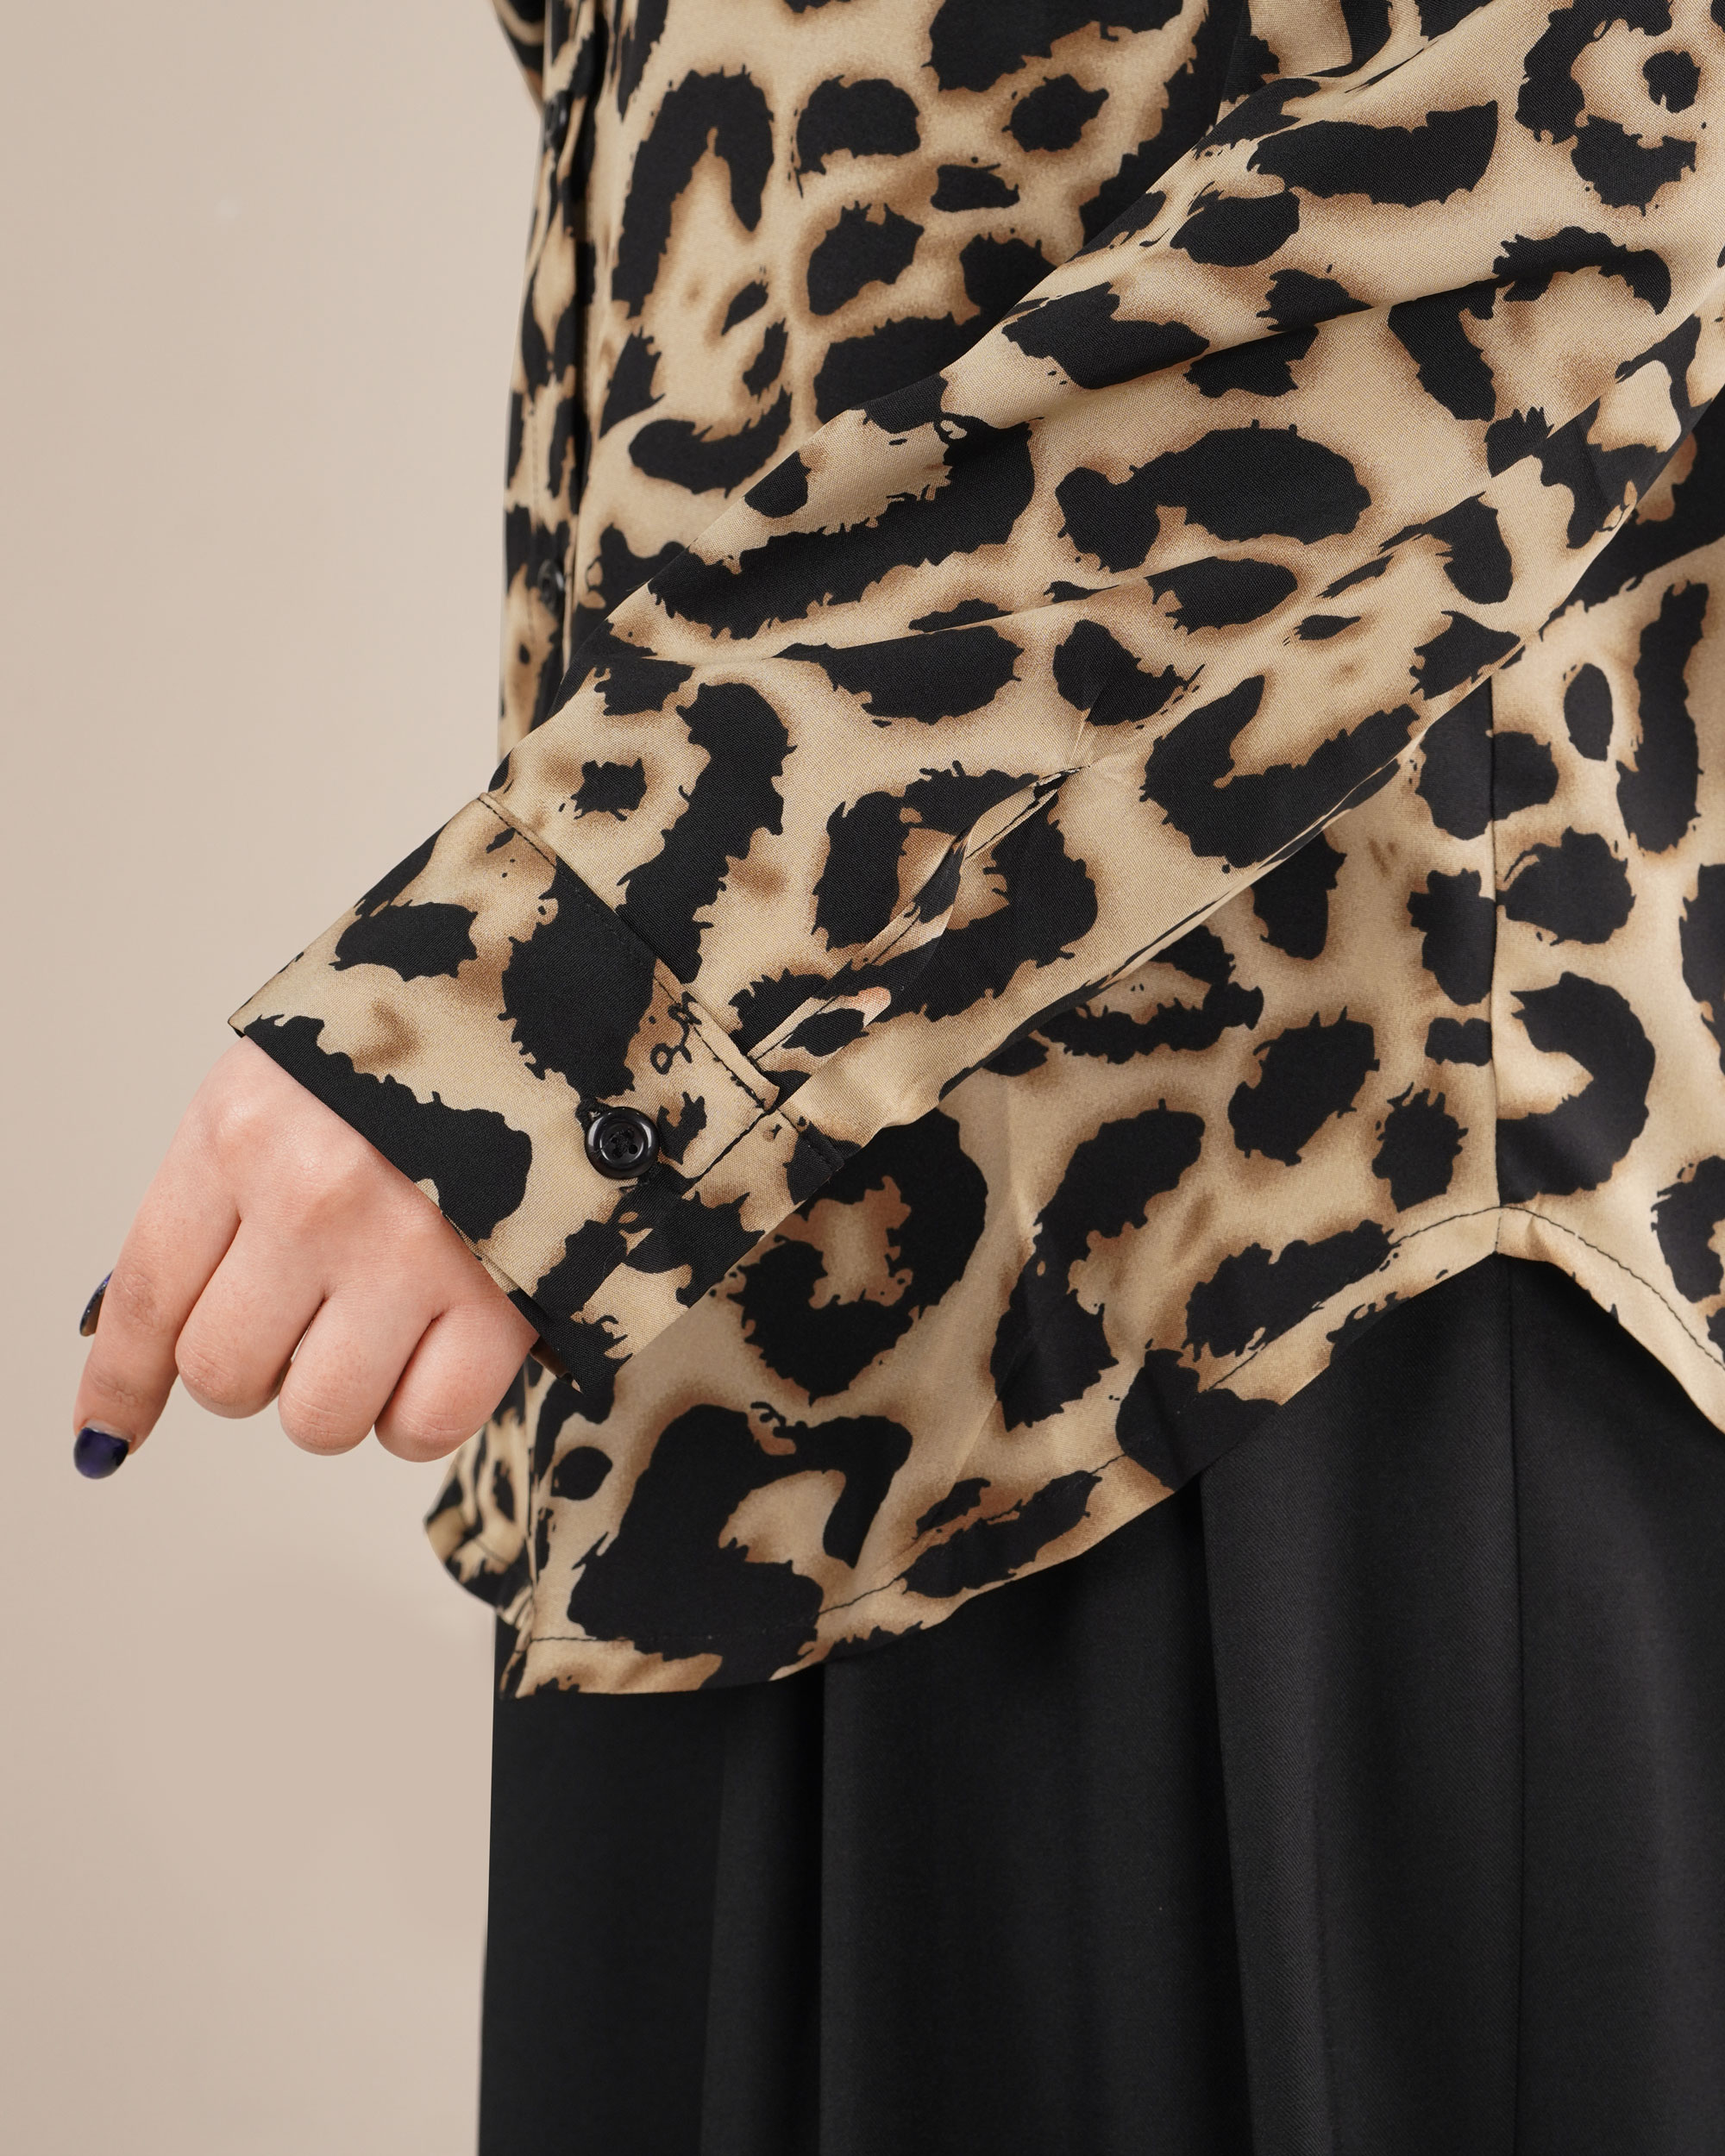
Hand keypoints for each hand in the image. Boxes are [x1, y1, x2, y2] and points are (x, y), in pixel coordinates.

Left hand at [72, 1039, 536, 1473]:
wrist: (566, 1019)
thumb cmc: (419, 1059)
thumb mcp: (287, 1089)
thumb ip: (219, 1201)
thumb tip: (144, 1345)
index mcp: (242, 1128)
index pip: (148, 1294)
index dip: (122, 1381)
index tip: (109, 1432)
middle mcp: (313, 1193)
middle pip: (224, 1374)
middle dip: (255, 1369)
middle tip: (308, 1320)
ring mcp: (409, 1253)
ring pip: (318, 1418)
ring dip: (339, 1397)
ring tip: (381, 1328)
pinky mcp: (499, 1305)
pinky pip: (423, 1428)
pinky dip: (419, 1416)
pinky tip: (436, 1357)